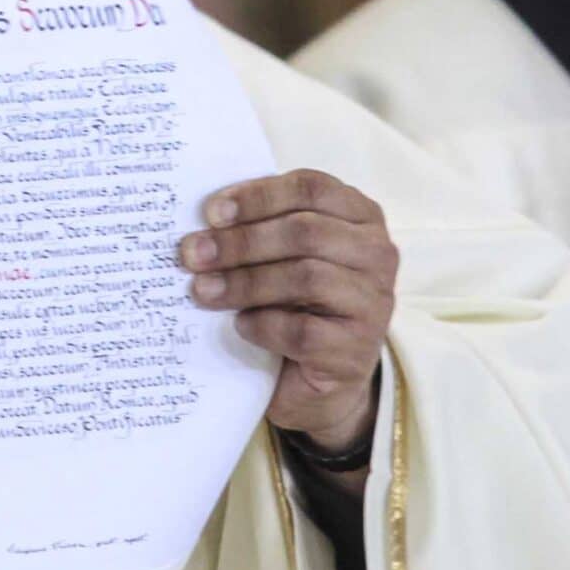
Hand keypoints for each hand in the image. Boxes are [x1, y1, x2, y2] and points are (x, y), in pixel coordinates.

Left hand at [180, 169, 397, 461]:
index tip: (212, 212)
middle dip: (241, 242)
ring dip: (244, 283)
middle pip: (305, 232)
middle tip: (192, 254)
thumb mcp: (284, 257)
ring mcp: (373, 303)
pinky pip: (303, 330)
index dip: (259, 196)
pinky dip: (263, 325)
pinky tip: (241, 325)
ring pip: (305, 278)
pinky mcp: (356, 350)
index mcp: (360, 216)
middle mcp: (377, 254)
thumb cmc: (297, 303)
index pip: (312, 189)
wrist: (320, 380)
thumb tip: (203, 227)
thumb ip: (261, 230)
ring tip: (202, 290)